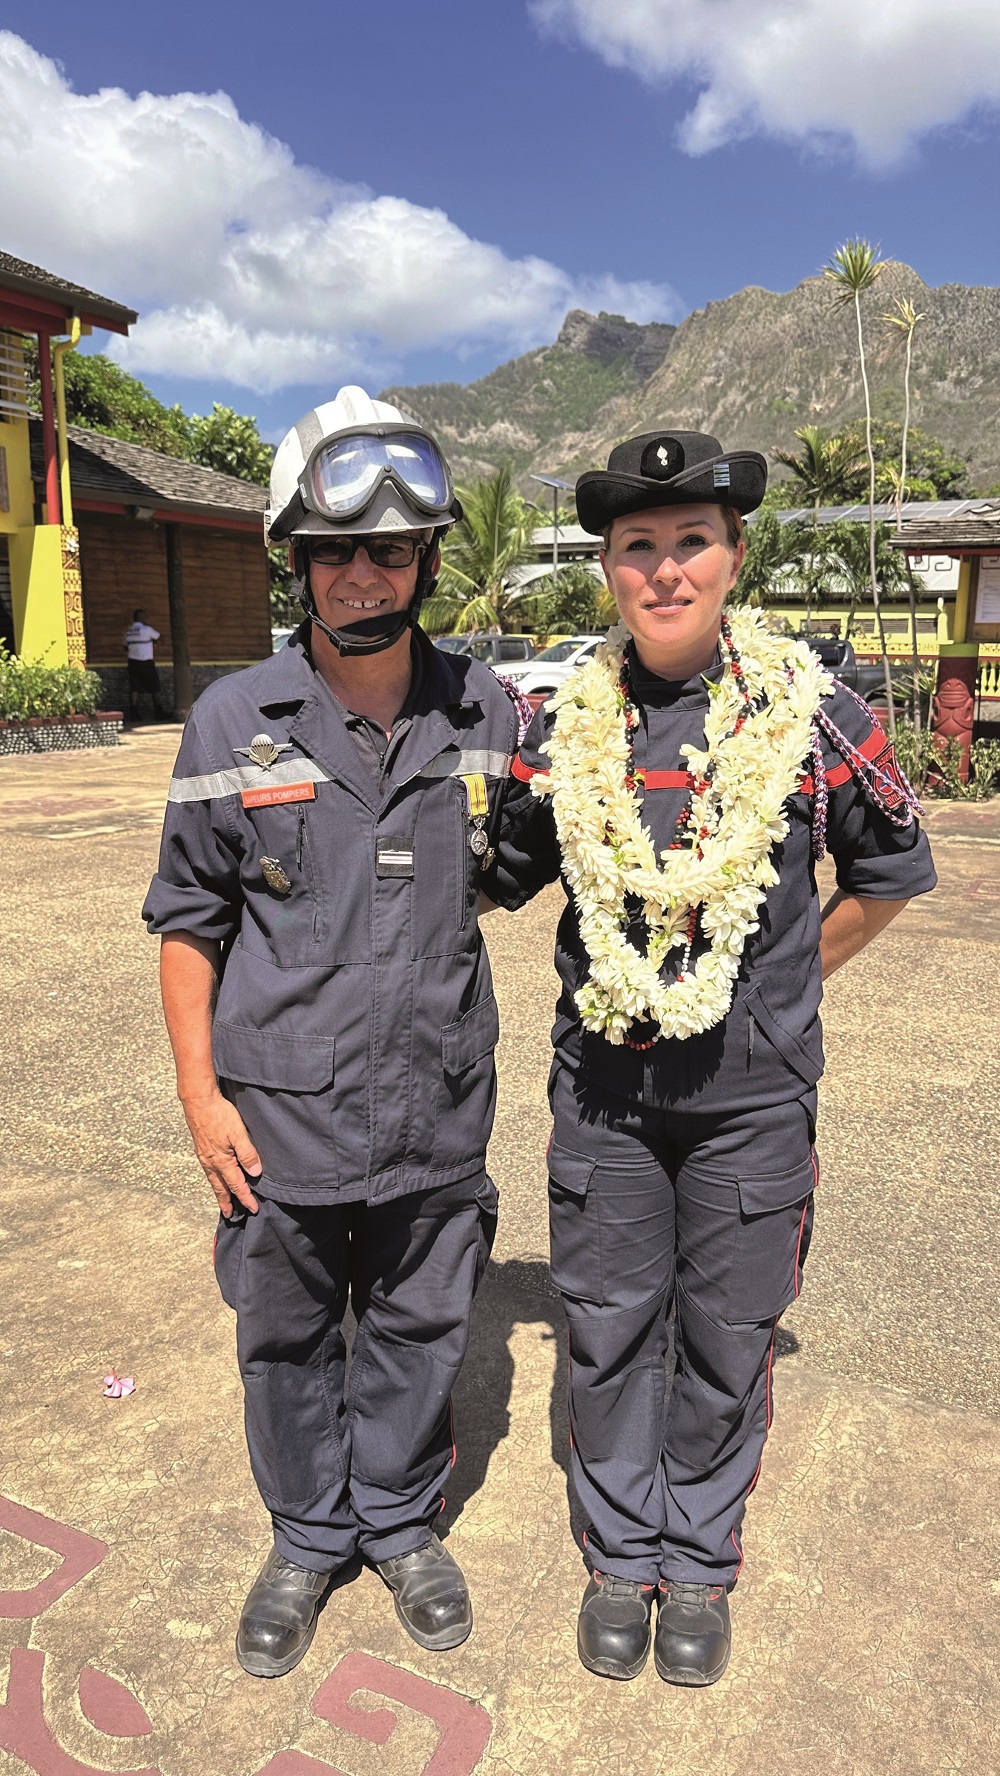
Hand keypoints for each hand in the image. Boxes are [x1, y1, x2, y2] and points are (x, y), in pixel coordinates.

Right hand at [180, 1089, 261, 1215]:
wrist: (198, 1101)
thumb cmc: (219, 1114)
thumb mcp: (239, 1133)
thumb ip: (248, 1153)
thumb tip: (255, 1173)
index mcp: (221, 1161)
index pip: (236, 1185)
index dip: (245, 1197)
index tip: (253, 1208)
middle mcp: (211, 1162)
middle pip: (220, 1187)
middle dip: (227, 1202)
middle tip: (230, 1215)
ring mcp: (204, 1156)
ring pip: (213, 1180)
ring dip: (219, 1192)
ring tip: (223, 1201)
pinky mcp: (201, 1148)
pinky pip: (209, 1170)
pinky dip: (214, 1179)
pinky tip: (216, 1177)